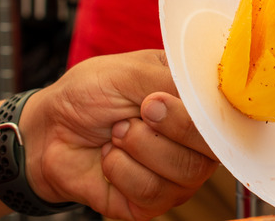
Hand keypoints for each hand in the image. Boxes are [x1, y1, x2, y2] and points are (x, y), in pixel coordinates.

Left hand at [20, 50, 218, 220]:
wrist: (48, 128)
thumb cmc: (90, 93)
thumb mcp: (130, 71)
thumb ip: (171, 81)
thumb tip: (204, 99)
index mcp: (195, 104)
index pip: (225, 115)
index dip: (200, 113)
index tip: (160, 100)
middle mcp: (193, 142)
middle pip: (209, 150)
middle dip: (167, 128)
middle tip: (137, 111)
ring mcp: (175, 175)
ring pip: (183, 173)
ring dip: (139, 147)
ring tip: (116, 132)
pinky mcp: (151, 202)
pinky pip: (152, 192)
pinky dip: (120, 168)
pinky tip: (109, 155)